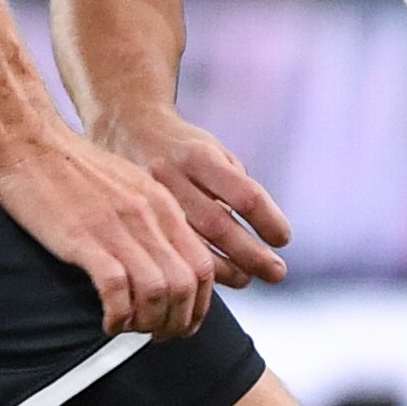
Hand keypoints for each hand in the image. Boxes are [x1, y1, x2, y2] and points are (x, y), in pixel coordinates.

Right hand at [0, 126, 214, 337]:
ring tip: (131, 331)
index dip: (198, 306)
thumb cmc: (72, 168)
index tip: (182, 324)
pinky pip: (116, 290)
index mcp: (162, 206)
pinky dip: (118, 317)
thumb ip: (152, 218)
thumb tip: (164, 260)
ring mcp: (116, 227)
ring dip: (149, 323)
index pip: (203, 267)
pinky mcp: (83, 238)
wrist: (29, 141)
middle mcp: (148, 217)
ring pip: (158, 292)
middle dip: (178, 322)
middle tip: (158, 337)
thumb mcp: (129, 186)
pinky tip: (107, 324)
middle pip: (186, 285)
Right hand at [88, 104, 290, 289]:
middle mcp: (172, 176)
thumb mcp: (211, 149)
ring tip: (247, 278)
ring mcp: (146, 199)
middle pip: (219, 225)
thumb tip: (265, 228)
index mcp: (198, 155)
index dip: (269, 221)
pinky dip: (194, 269)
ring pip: (190, 246)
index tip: (282, 238)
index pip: (244, 194)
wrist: (124, 127)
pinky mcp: (131, 217)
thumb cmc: (180, 145)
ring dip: (226, 270)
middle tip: (276, 272)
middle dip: (252, 255)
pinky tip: (210, 276)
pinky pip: (167, 252)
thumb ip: (235, 183)